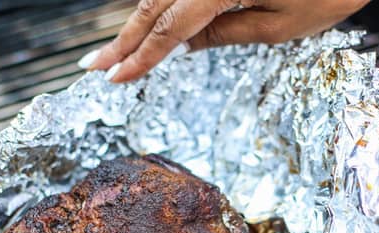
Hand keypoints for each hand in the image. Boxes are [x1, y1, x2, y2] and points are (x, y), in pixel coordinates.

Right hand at [77, 0, 369, 82]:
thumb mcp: (284, 23)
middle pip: (154, 2)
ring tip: (118, 49)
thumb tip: (182, 45)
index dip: (139, 56)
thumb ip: (226, 32)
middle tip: (94, 65)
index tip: (113, 78)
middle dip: (124, 37)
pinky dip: (163, 2)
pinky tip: (151, 19)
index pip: (169, 27)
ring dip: (138, 18)